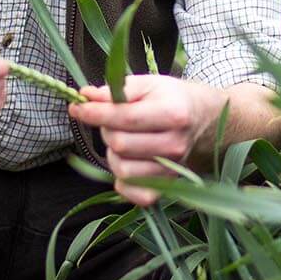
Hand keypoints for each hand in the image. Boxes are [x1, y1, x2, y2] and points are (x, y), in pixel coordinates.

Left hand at [68, 74, 222, 206]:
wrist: (202, 119)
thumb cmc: (171, 99)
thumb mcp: (147, 84)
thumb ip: (116, 89)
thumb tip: (86, 96)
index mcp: (173, 114)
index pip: (125, 118)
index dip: (95, 113)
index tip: (78, 107)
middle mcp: (175, 144)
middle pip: (120, 144)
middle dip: (106, 129)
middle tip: (113, 121)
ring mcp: (172, 168)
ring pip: (122, 169)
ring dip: (113, 154)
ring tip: (123, 140)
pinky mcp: (167, 186)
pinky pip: (135, 195)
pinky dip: (123, 183)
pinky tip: (128, 163)